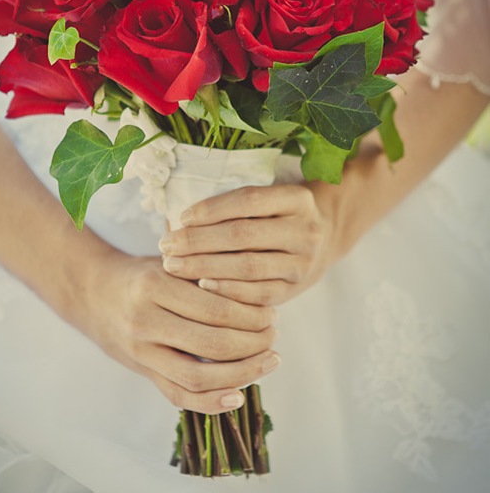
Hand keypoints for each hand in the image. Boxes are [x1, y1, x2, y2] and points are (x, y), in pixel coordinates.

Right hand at [72, 248, 279, 413]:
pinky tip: (238, 396)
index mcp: (155, 286)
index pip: (216, 308)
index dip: (251, 315)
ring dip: (242, 374)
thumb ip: (204, 273)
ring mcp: (141, 351)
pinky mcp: (142, 371)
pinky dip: (211, 402)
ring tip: (268, 361)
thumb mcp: (169, 261)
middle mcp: (145, 321)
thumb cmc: (143, 273)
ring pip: (198, 376)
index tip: (272, 313)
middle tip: (274, 336)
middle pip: (212, 343)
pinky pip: (178, 396)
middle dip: (253, 344)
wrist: (92, 292)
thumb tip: (260, 294)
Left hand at [158, 183, 331, 306]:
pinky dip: (227, 290)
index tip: (180, 217)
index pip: (249, 200)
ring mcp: (302, 263)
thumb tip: (176, 214)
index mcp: (297, 198)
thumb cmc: (279, 215)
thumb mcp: (270, 199)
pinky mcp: (294, 290)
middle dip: (199, 241)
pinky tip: (201, 286)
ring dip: (205, 267)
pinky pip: (257, 294)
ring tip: (174, 265)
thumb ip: (234, 203)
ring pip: (248, 267)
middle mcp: (305, 230)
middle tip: (166, 246)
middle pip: (243, 235)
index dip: (212, 208)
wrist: (325, 239)